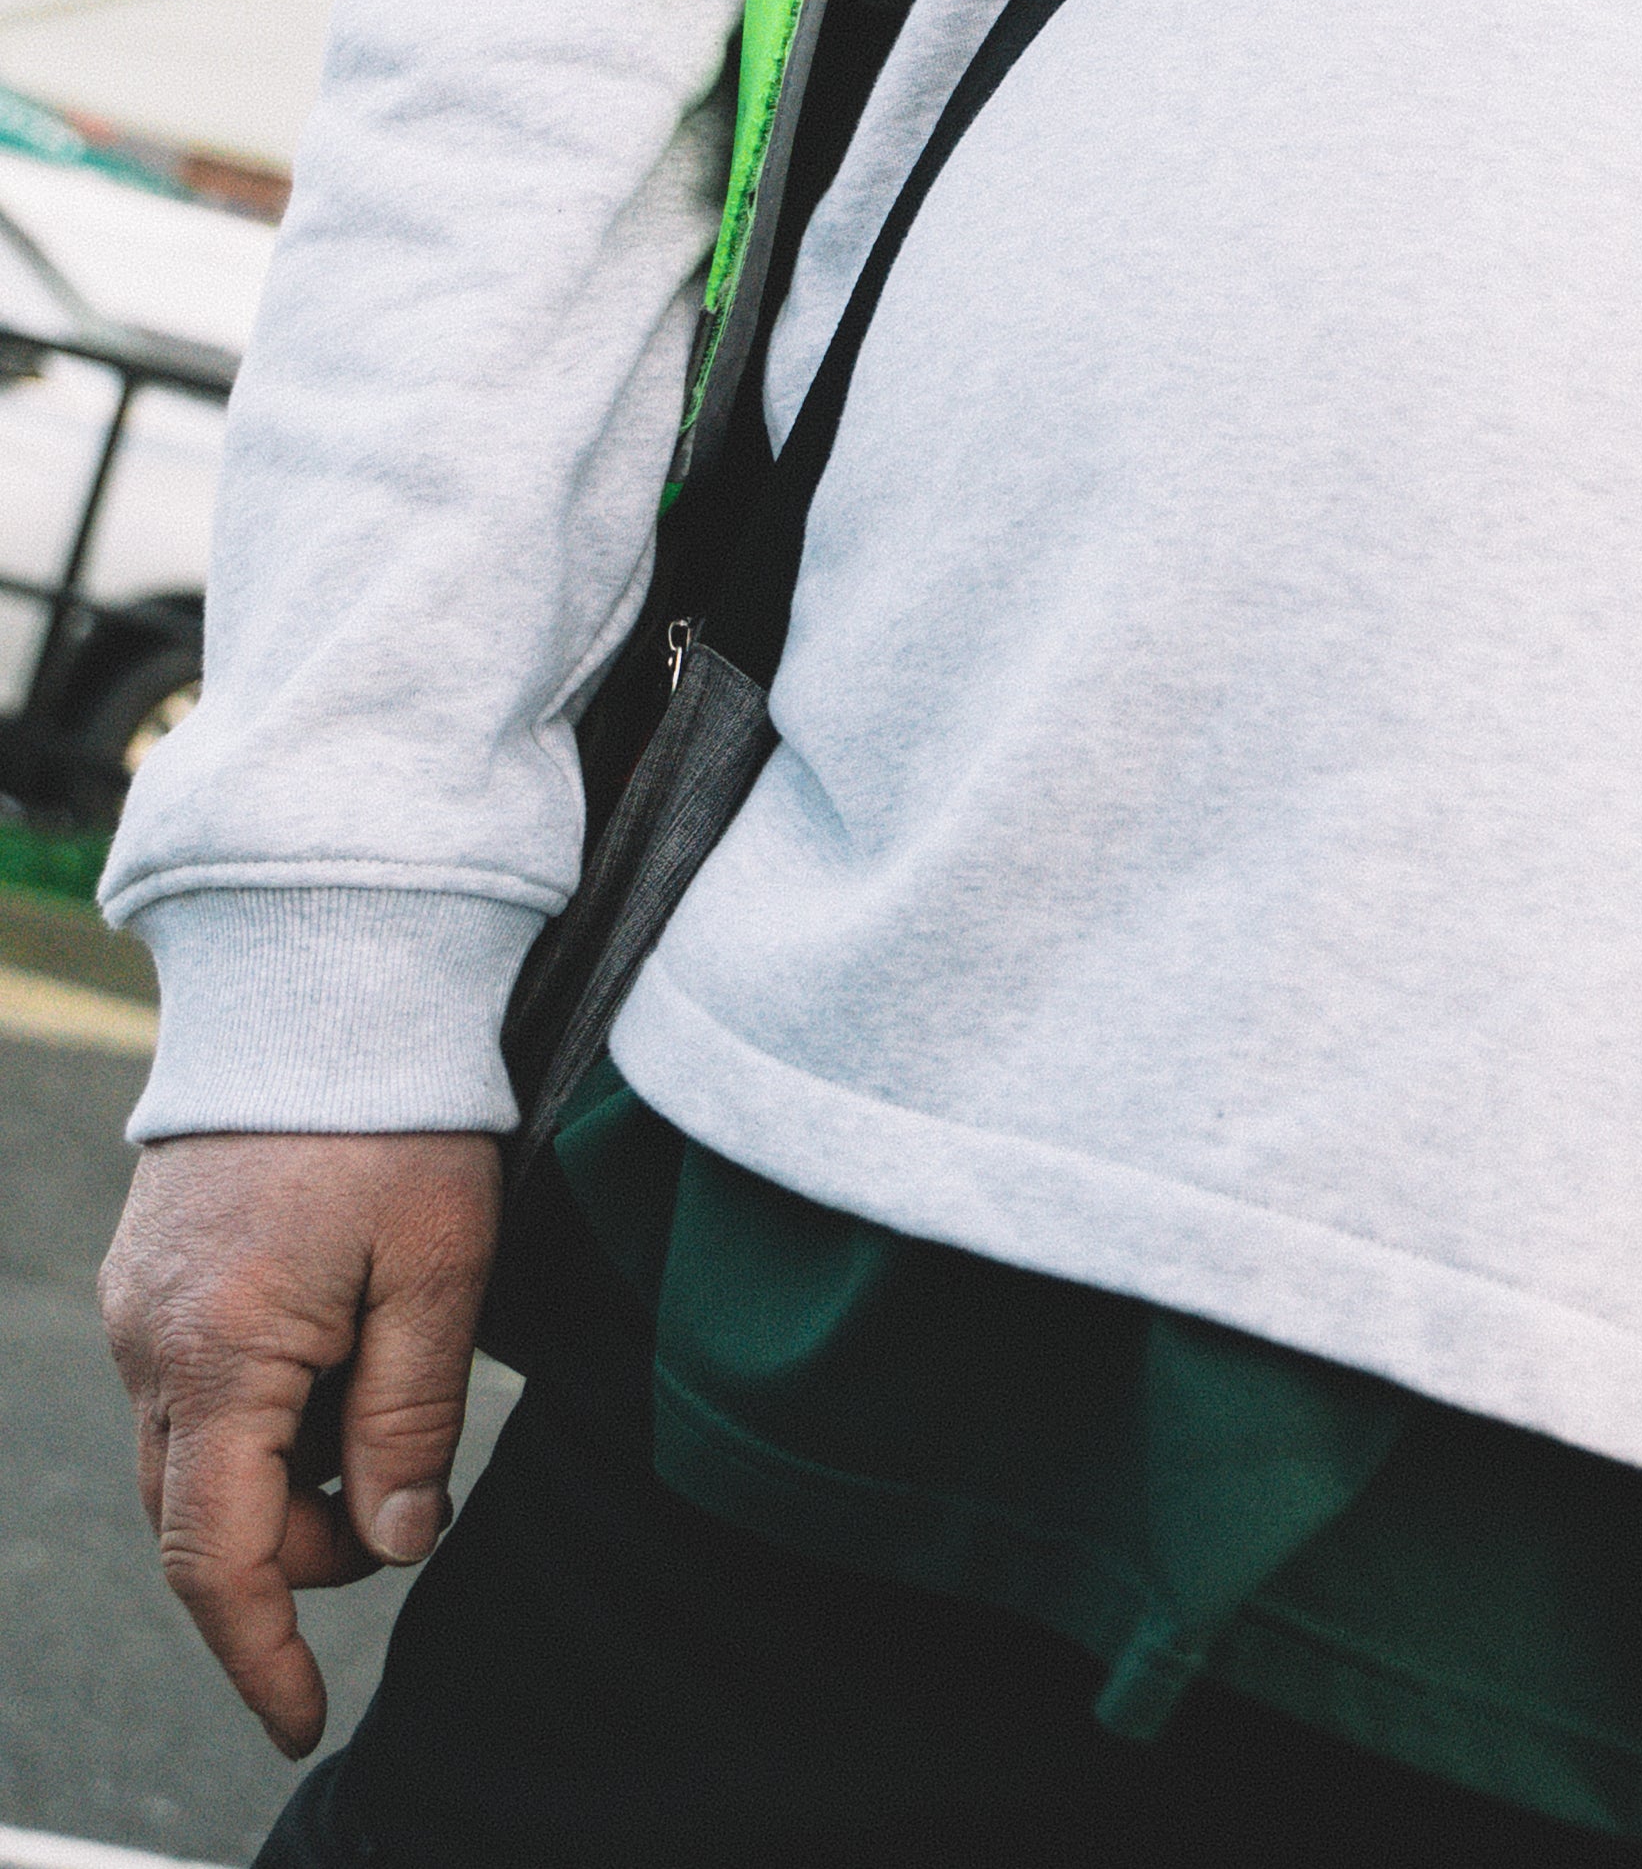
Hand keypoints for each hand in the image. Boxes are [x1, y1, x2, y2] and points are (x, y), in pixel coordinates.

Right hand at [99, 1129, 501, 1757]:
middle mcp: (151, 1347)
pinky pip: (193, 1391)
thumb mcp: (444, 1264)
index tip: (305, 1725)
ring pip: (200, 1461)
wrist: (321, 975)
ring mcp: (138, 1310)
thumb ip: (414, 1417)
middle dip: (306, 1548)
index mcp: (219, 1357)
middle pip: (208, 1522)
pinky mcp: (150, 1276)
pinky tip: (345, 1340)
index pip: (219, 1562)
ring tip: (389, 1391)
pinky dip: (266, 1411)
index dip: (263, 1656)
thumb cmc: (398, 1111)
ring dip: (288, 1475)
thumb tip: (400, 1548)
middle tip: (414, 1491)